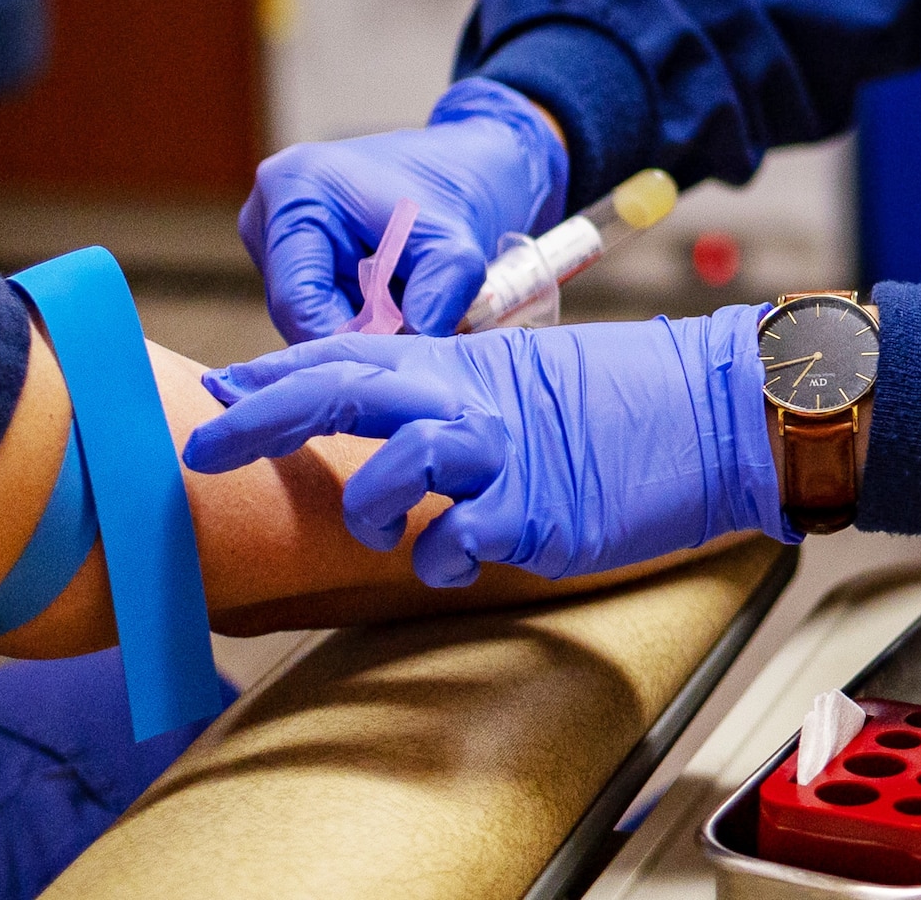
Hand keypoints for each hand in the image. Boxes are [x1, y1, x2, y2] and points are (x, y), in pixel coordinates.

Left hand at [182, 306, 790, 585]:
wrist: (721, 411)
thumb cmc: (627, 405)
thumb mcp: (529, 385)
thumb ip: (458, 401)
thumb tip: (394, 433)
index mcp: (465, 366)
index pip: (350, 356)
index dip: (276, 375)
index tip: (217, 393)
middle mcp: (473, 401)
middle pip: (346, 390)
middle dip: (264, 416)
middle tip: (199, 444)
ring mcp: (506, 455)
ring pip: (399, 461)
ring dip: (368, 500)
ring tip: (375, 527)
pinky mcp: (542, 509)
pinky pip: (463, 536)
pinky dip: (440, 556)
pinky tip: (445, 564)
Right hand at [241, 78, 566, 340]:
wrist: (464, 163)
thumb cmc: (458, 190)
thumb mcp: (458, 245)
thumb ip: (438, 295)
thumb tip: (411, 346)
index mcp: (294, 191)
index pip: (297, 300)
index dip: (346, 340)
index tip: (397, 357)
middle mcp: (267, 211)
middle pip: (295, 312)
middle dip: (357, 333)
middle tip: (415, 333)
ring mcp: (271, 233)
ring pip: (306, 315)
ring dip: (361, 325)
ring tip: (411, 302)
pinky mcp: (288, 252)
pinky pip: (316, 305)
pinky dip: (358, 313)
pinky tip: (395, 296)